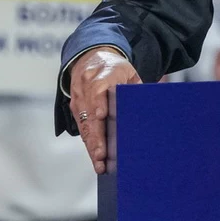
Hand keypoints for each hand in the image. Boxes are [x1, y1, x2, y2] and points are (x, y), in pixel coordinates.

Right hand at [67, 46, 139, 173]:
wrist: (91, 56)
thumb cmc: (115, 68)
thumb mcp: (129, 73)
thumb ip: (135, 89)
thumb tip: (145, 110)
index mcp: (103, 75)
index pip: (99, 90)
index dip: (99, 103)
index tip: (102, 116)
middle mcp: (87, 86)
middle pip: (90, 114)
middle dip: (96, 137)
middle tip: (101, 155)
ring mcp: (78, 97)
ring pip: (84, 124)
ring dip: (91, 145)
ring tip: (99, 163)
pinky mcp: (74, 106)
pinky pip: (81, 127)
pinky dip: (89, 142)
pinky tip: (95, 157)